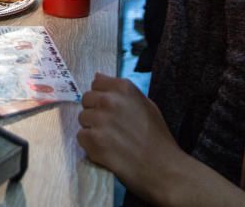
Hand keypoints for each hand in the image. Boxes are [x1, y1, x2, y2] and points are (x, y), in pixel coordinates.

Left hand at [77, 74, 184, 202]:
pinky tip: (106, 150)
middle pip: (86, 100)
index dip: (101, 97)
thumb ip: (121, 92)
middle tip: (110, 127)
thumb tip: (98, 77)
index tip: (109, 109)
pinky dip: (90, 145)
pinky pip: (81, 136)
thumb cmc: (157, 137)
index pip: (96, 84)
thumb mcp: (147, 105)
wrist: (163, 168)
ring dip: (92, 129)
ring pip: (83, 119)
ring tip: (110, 140)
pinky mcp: (93, 139)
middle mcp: (109, 100)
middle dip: (95, 112)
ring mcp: (100, 119)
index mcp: (123, 88)